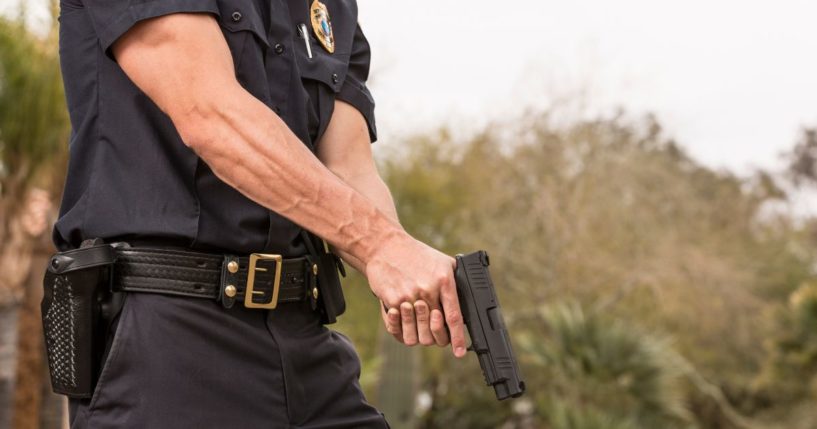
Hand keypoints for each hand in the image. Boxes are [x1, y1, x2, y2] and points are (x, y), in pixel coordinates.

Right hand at [366, 233, 466, 357]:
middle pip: (434, 332)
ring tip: (417, 324)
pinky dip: (401, 329)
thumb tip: (468, 307)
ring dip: (417, 334)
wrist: (386, 246)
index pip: (454, 317)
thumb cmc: (417, 255)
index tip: (459, 352)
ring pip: (416, 335)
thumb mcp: (444, 263)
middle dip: (435, 337)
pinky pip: (398, 328)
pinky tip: (403, 322)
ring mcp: (408, 297)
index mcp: (444, 281)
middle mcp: (427, 290)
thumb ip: (456, 284)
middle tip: (434, 331)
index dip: (457, 339)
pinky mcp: (391, 301)